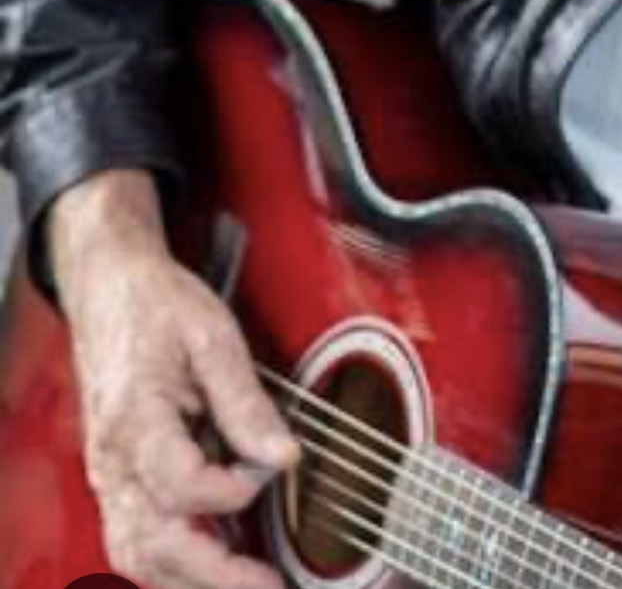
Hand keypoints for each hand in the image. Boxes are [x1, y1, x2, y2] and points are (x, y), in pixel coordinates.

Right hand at [49, 169, 298, 588]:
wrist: (110, 290)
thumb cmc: (158, 306)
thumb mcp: (213, 337)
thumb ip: (246, 402)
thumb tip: (283, 455)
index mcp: (136, 419)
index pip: (179, 484)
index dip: (229, 491)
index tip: (272, 473)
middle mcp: (113, 459)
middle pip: (153, 542)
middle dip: (213, 575)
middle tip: (266, 586)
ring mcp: (110, 474)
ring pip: (138, 553)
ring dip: (191, 578)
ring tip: (248, 582)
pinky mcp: (117, 478)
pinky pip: (136, 537)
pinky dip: (173, 561)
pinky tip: (216, 561)